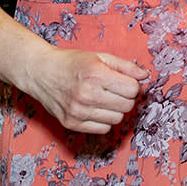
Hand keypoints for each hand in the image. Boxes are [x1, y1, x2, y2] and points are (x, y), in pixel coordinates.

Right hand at [18, 47, 146, 133]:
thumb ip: (126, 66)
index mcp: (96, 75)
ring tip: (105, 99)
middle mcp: (86, 95)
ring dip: (116, 110)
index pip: (132, 90)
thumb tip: (145, 76)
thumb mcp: (100, 57)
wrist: (41, 73)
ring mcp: (77, 112)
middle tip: (116, 90)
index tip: (125, 82)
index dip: (132, 85)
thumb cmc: (72, 63)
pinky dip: (104, 121)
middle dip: (126, 98)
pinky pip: (103, 129)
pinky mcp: (71, 124)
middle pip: (127, 106)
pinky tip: (96, 109)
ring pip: (117, 119)